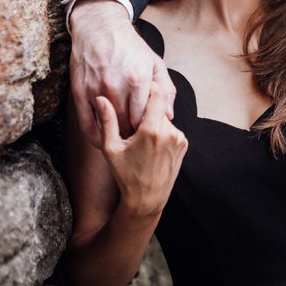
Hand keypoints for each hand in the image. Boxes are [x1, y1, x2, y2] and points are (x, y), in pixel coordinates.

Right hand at [69, 0, 175, 146]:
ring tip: (125, 140)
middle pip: (127, 125)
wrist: (99, 27)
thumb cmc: (131, 46)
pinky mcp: (79, 92)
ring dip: (117, 136)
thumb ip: (165, 90)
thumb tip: (170, 116)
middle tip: (139, 140)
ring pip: (108, 126)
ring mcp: (95, 90)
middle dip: (134, 135)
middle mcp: (116, 86)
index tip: (152, 133)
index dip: (149, 129)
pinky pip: (86, 124)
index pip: (145, 118)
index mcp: (138, 79)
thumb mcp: (155, 63)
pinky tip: (103, 141)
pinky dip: (95, 137)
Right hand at [95, 84, 187, 217]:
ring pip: (165, 118)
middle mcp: (170, 132)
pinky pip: (172, 129)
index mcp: (152, 130)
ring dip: (154, 122)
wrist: (147, 199)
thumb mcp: (111, 148)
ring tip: (140, 137)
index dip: (149, 87)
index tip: (139, 87)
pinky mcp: (184, 144)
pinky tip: (151, 145)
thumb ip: (107, 121)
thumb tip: (101, 98)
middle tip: (133, 119)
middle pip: (159, 107)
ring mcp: (180, 138)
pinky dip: (162, 132)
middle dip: (147, 110)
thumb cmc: (125, 175)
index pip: (157, 94)